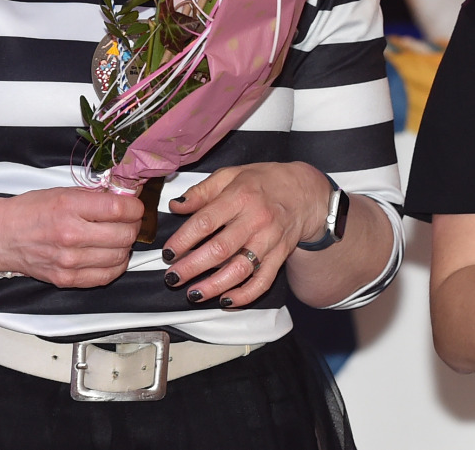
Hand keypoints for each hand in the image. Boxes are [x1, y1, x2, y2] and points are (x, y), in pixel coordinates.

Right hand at [0, 187, 142, 288]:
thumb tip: (127, 198)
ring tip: (117, 237)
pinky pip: (106, 276)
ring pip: (120, 256)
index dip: (135, 207)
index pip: (120, 209)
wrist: (2, 237)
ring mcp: (69, 261)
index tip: (133, 206)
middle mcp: (71, 235)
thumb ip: (96, 196)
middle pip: (125, 234)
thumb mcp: (64, 192)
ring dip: (125, 246)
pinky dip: (116, 265)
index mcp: (70, 207)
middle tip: (128, 221)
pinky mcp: (67, 280)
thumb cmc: (31, 211)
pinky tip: (110, 255)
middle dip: (133, 225)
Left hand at [163, 162, 330, 307]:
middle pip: (220, 250)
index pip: (205, 222)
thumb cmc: (265, 182)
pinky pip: (263, 281)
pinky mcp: (280, 256)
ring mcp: (270, 240)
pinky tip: (226, 300)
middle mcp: (256, 220)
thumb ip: (202, 191)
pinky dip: (244, 296)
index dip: (183, 240)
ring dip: (213, 286)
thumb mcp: (232, 174)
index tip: (168, 252)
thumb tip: (176, 206)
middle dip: (192, 268)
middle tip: (173, 277)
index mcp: (240, 196)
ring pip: (240, 270)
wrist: (306, 192)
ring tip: (193, 293)